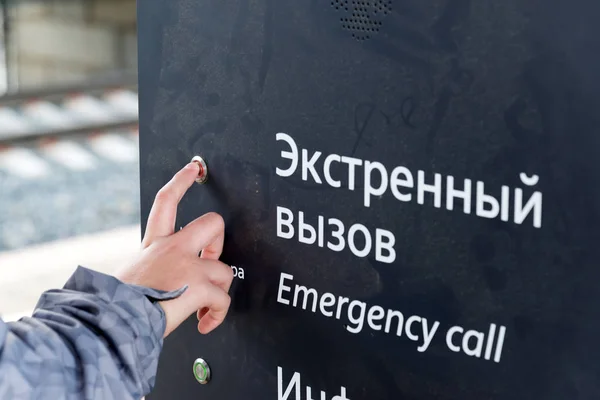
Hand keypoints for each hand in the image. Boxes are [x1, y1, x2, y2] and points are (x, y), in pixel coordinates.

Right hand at [116, 162, 233, 337]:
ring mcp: (189, 266)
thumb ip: (155, 270)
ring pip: (224, 270)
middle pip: (212, 223)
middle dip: (219, 240)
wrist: (114, 321)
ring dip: (219, 291)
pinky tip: (206, 322)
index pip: (166, 202)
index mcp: (154, 245)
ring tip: (204, 307)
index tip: (193, 168)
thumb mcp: (132, 275)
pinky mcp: (199, 286)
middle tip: (212, 258)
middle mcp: (173, 249)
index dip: (180, 181)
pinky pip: (223, 299)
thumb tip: (169, 284)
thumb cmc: (118, 305)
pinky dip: (218, 313)